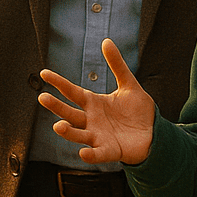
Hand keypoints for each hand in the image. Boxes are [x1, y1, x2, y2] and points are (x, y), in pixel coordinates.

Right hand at [37, 38, 156, 165]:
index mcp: (94, 103)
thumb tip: (106, 40)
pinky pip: (98, 154)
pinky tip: (83, 153)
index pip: (72, 91)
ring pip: (79, 134)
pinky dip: (90, 155)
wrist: (153, 132)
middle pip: (70, 113)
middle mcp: (91, 120)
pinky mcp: (110, 150)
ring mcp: (98, 136)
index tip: (44, 73)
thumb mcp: (129, 84)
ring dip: (68, 132)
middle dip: (56, 107)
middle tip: (42, 98)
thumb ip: (117, 64)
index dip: (58, 83)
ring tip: (58, 126)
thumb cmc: (138, 110)